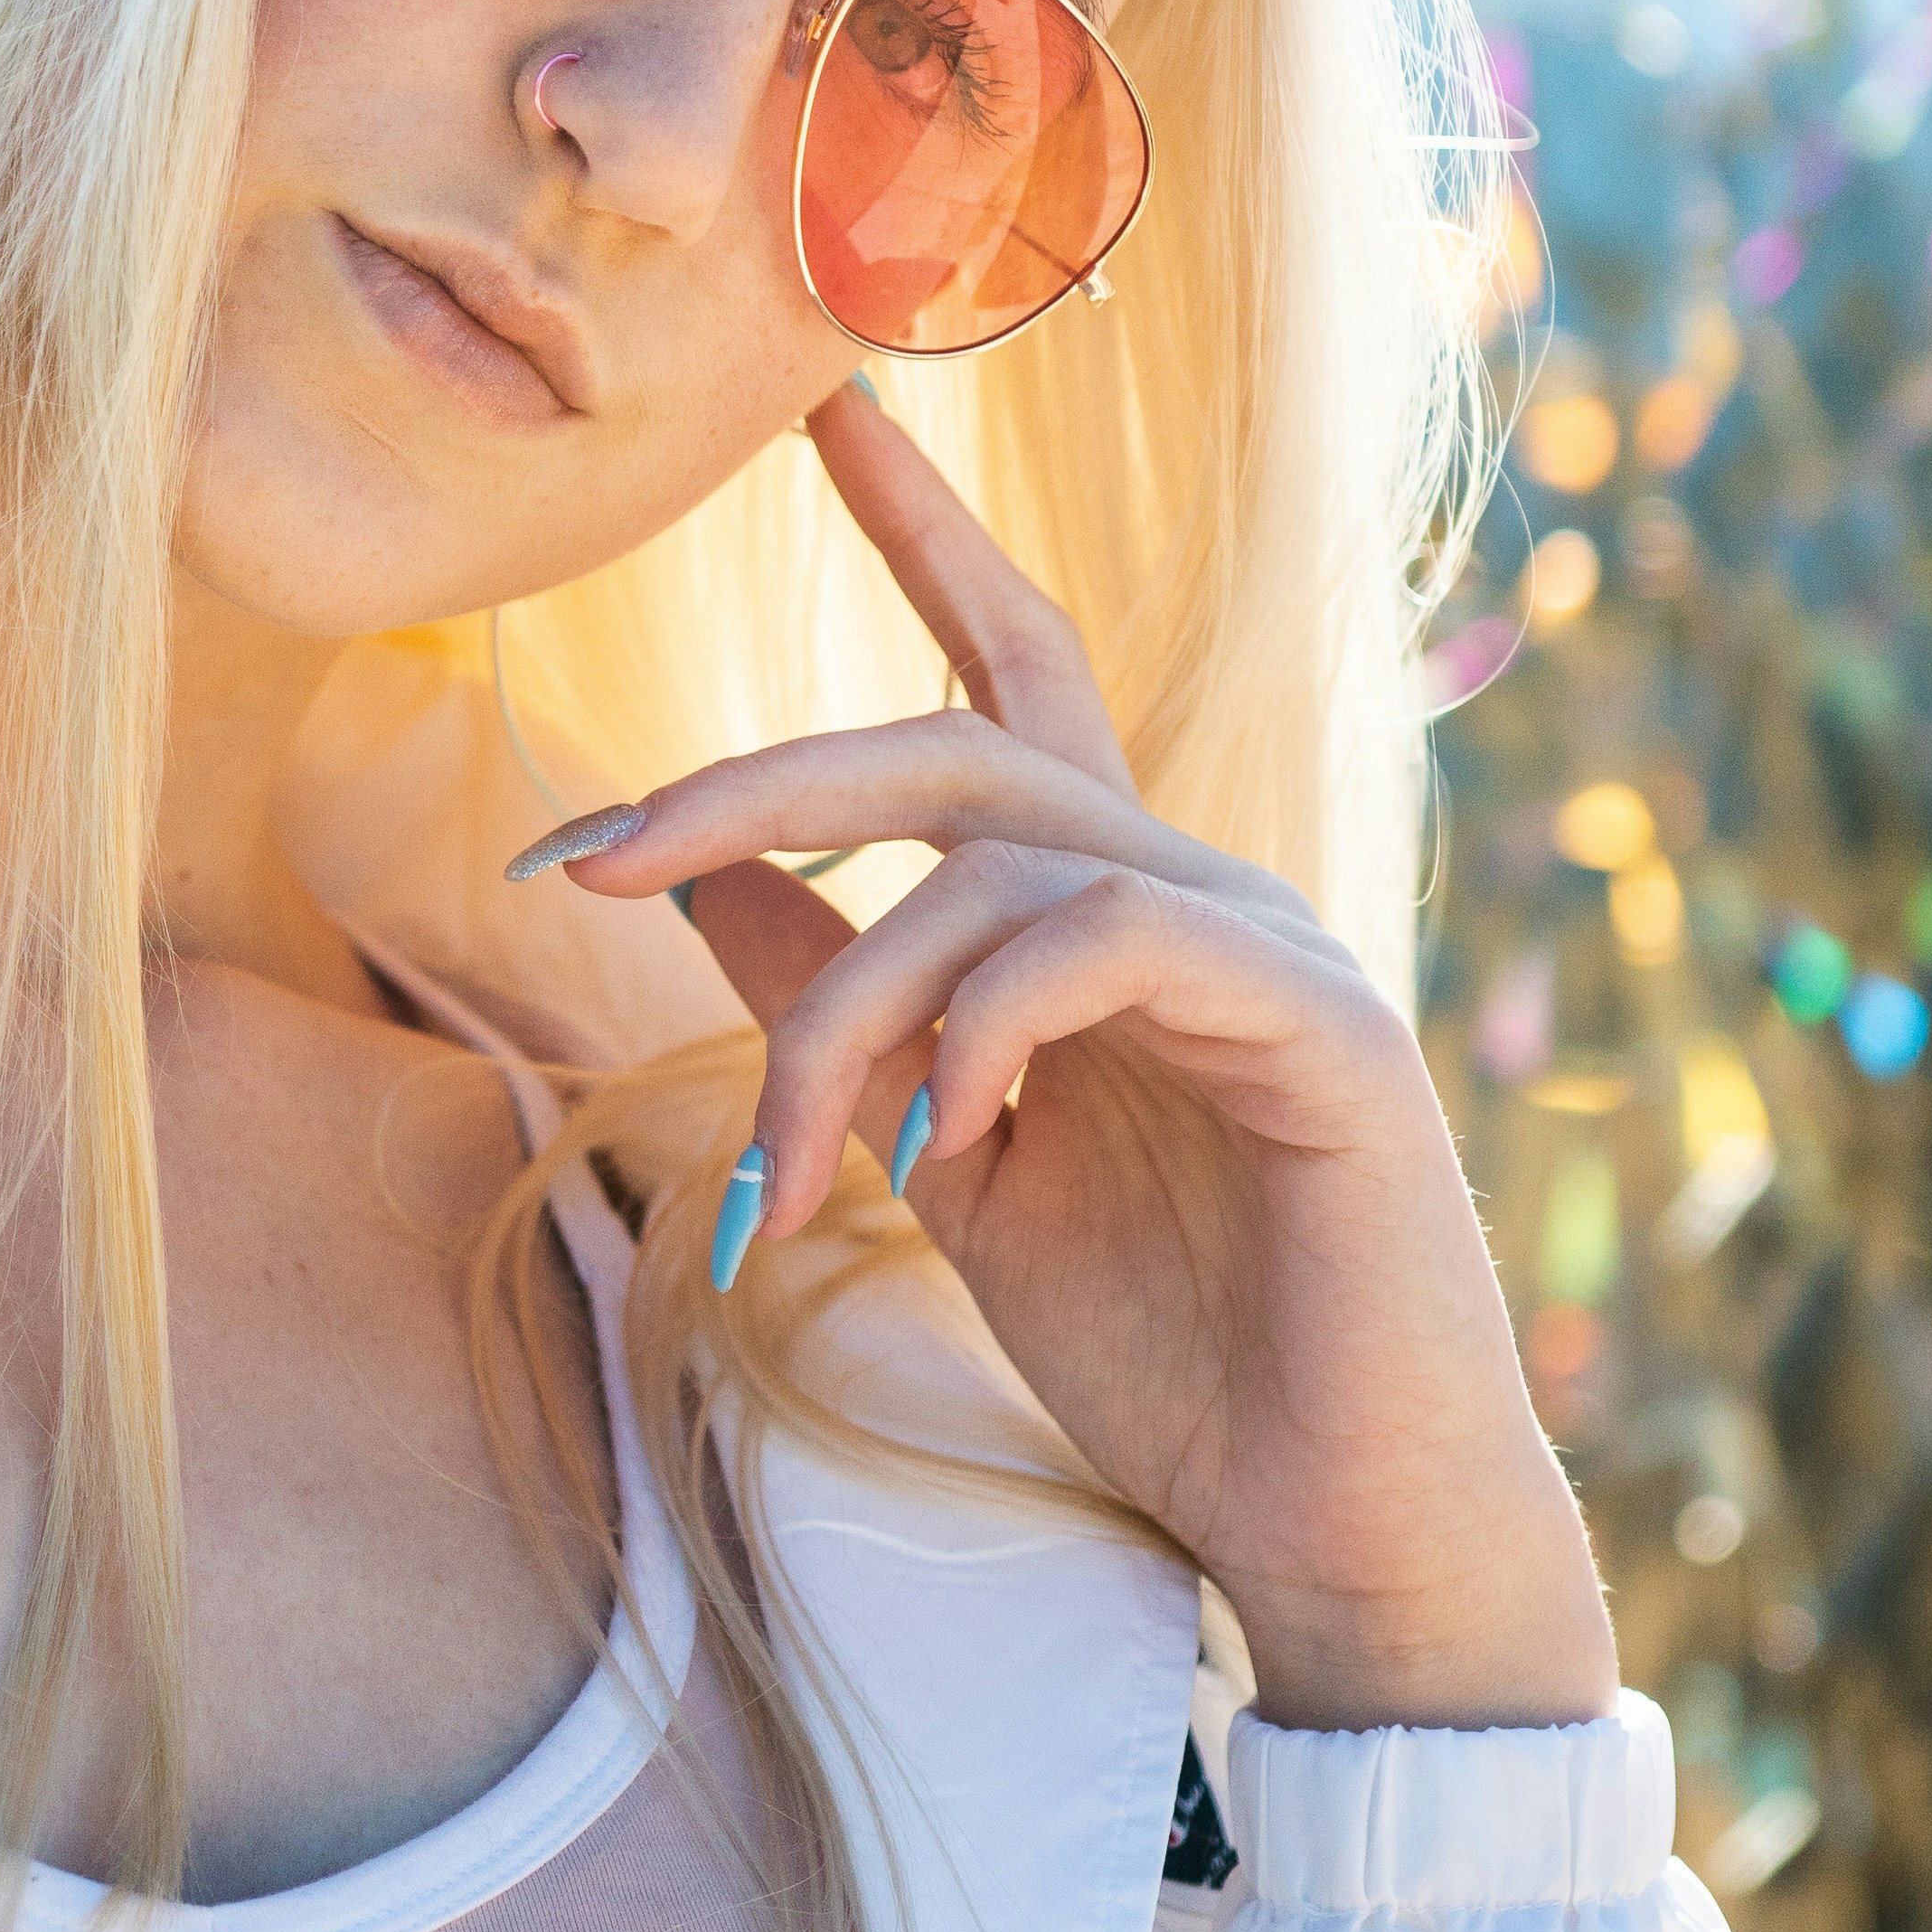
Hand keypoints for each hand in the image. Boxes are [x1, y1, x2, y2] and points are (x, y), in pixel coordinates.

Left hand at [534, 383, 1618, 1734]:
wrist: (1331, 1521)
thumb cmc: (1163, 1353)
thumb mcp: (944, 1162)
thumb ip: (834, 1007)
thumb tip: (691, 871)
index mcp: (1107, 919)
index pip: (1012, 675)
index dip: (928, 535)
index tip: (825, 410)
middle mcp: (1195, 894)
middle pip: (960, 746)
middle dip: (761, 780)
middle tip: (600, 856)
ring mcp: (1271, 945)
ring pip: (997, 865)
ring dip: (844, 1012)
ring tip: (784, 1173)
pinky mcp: (1323, 1025)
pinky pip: (1110, 941)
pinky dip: (989, 1027)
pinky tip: (942, 1140)